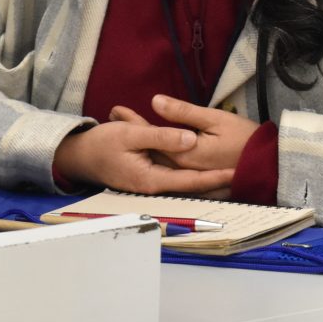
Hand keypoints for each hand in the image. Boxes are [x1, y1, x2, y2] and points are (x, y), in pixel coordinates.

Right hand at [53, 121, 233, 195]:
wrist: (79, 155)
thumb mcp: (131, 134)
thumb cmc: (101, 144)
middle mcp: (154, 187)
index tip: (236, 172)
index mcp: (152, 180)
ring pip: (184, 180)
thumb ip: (162, 137)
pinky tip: (208, 170)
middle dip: (216, 181)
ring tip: (234, 173)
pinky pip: (175, 176)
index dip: (215, 177)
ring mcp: (151, 184)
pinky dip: (191, 172)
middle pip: (191, 185)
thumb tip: (190, 139)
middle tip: (243, 174)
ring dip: (207, 177)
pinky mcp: (149, 177)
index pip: (191, 181)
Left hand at [111, 93, 259, 173]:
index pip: (150, 137)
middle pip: (149, 149)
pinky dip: (156, 154)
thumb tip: (156, 101)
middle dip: (132, 131)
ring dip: (141, 142)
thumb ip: (184, 113)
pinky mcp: (196, 176)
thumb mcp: (214, 119)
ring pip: (157, 158)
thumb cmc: (244, 139)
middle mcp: (182, 168)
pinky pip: (170, 167)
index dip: (132, 122)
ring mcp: (188, 174)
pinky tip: (150, 145)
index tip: (116, 111)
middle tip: (114, 114)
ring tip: (123, 124)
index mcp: (184, 154)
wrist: (267, 165)